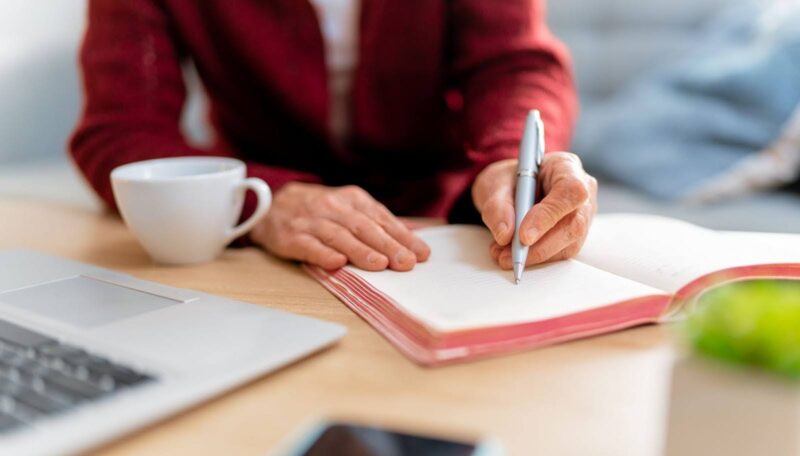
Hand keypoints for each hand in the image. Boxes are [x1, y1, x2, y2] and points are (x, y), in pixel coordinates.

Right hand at [250, 183, 430, 270]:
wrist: (271, 205)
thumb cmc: (319, 211)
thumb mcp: (348, 207)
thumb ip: (376, 223)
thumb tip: (411, 240)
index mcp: (352, 199)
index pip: (381, 218)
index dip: (402, 236)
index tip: (421, 253)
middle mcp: (333, 207)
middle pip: (364, 227)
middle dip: (388, 245)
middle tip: (407, 262)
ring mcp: (311, 222)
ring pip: (339, 236)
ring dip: (360, 251)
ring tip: (380, 264)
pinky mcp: (290, 237)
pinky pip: (308, 246)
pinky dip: (323, 254)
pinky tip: (337, 264)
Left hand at [472, 152, 597, 268]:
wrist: (511, 188)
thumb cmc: (508, 180)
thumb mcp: (494, 183)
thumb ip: (497, 205)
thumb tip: (505, 234)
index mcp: (565, 166)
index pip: (570, 191)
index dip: (548, 216)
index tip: (524, 236)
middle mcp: (582, 191)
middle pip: (573, 223)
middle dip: (540, 246)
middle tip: (508, 255)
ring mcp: (582, 215)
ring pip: (569, 244)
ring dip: (535, 256)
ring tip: (504, 256)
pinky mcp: (573, 236)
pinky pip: (560, 253)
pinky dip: (536, 259)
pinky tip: (512, 255)